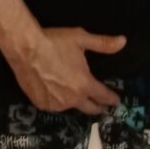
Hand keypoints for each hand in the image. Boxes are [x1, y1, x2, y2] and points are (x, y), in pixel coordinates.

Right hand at [6, 26, 125, 115]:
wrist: (25, 48)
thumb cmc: (55, 42)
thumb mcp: (80, 39)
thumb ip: (103, 43)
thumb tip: (124, 42)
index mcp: (84, 84)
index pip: (103, 96)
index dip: (111, 99)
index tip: (116, 102)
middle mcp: (72, 99)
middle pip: (90, 109)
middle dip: (98, 108)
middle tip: (102, 108)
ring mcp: (56, 104)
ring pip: (70, 106)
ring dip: (75, 102)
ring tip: (75, 95)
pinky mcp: (41, 105)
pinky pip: (54, 105)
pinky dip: (58, 100)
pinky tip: (56, 92)